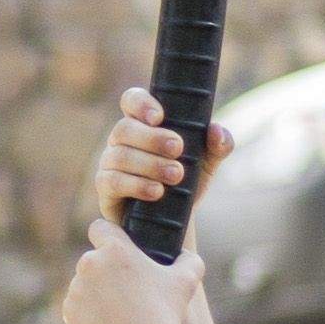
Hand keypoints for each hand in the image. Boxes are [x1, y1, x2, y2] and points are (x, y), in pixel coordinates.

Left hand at [59, 212, 204, 323]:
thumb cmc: (164, 313)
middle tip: (125, 292)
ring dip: (95, 294)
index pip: (100, 228)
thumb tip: (187, 256)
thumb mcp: (187, 281)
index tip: (114, 247)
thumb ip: (189, 261)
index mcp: (114, 250)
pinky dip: (87, 315)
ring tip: (118, 313)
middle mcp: (89, 264)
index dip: (107, 236)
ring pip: (83, 286)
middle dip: (105, 272)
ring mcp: (76, 289)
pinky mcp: (68, 312)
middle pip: (93, 261)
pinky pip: (76, 309)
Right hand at [88, 87, 232, 224]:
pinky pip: (111, 181)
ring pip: (119, 155)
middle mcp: (122, 141)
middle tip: (178, 149)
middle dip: (152, 138)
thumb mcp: (207, 163)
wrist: (174, 223)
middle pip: (124, 128)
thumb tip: (216, 130)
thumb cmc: (187, 184)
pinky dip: (136, 185)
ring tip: (176, 175)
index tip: (160, 116)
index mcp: (143, 125)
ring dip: (150, 164)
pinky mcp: (105, 191)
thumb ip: (219, 145)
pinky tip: (157, 191)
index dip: (141, 103)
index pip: (131, 101)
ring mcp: (110, 165)